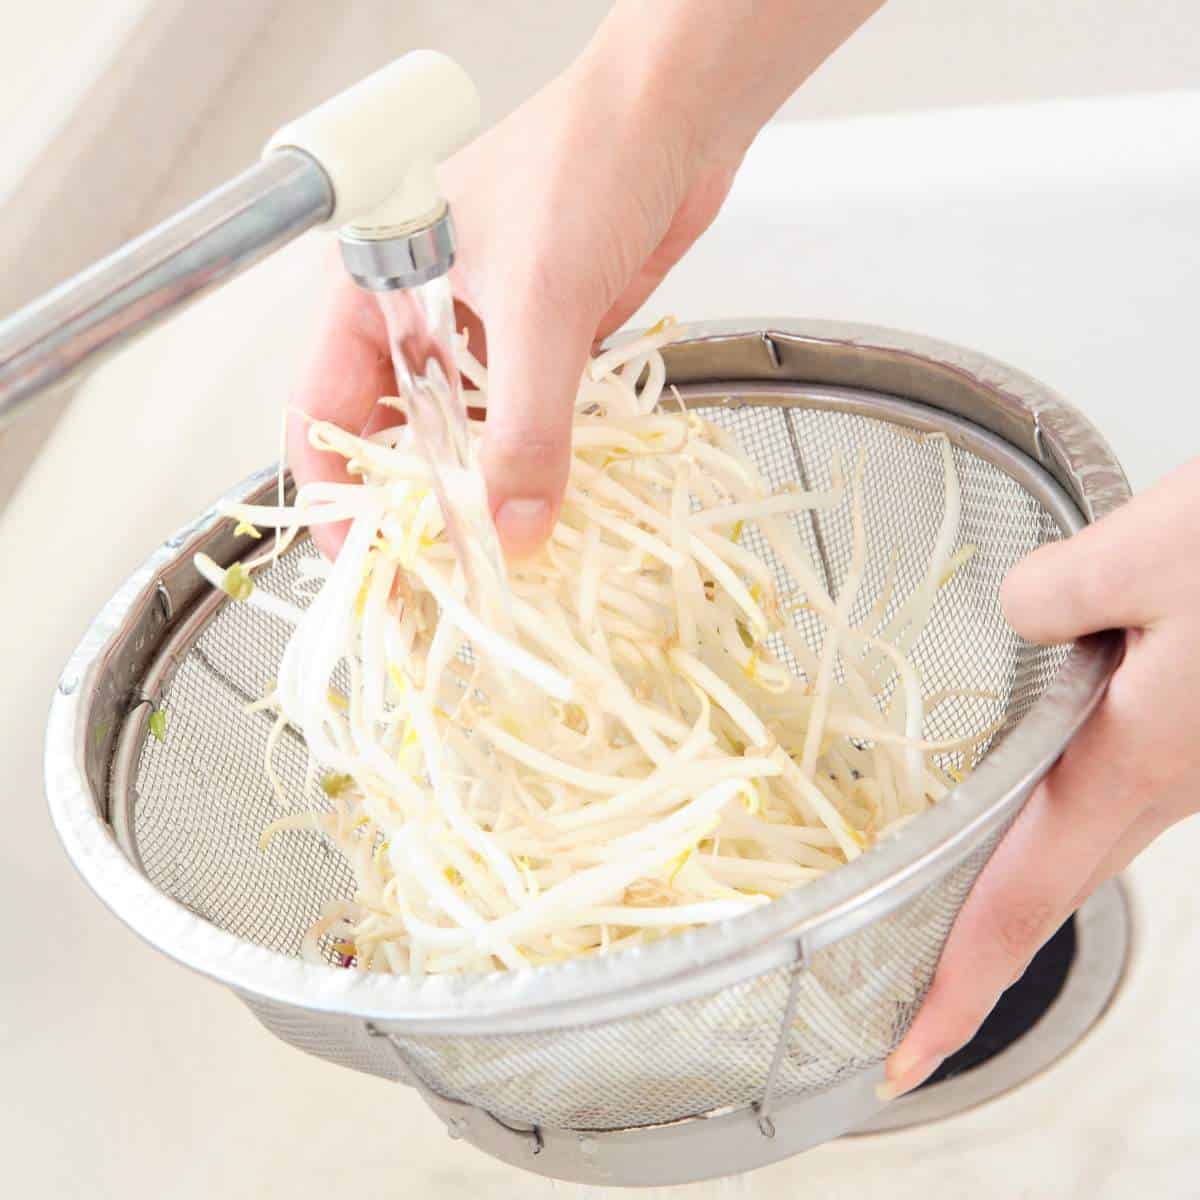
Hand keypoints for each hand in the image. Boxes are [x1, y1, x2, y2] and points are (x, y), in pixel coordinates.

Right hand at [291, 0, 883, 557]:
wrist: (674, 118)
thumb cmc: (583, 163)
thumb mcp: (540, 304)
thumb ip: (525, 425)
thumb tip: (513, 529)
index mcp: (376, 295)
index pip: (324, 413)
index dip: (336, 497)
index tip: (367, 564)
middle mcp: (422, 322)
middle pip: (393, 438)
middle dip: (412, 509)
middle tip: (438, 580)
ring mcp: (486, 336)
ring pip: (464, 437)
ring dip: (480, 494)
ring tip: (498, 560)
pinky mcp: (546, 345)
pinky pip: (526, 423)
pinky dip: (534, 465)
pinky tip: (549, 508)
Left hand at [883, 459, 1199, 1096]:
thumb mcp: (1145, 555)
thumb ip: (1050, 595)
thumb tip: (1025, 612)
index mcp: (1137, 766)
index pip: (1018, 904)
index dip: (958, 990)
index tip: (903, 1059)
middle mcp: (1172, 784)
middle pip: (1046, 883)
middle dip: (976, 942)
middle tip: (905, 982)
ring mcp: (1197, 763)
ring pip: (1085, 824)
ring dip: (1016, 856)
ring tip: (943, 868)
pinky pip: (1118, 771)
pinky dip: (1062, 778)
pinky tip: (1037, 746)